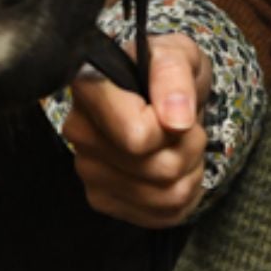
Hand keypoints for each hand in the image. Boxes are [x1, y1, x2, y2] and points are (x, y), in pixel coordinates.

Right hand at [60, 33, 212, 226]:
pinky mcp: (101, 199)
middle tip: (185, 126)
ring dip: (190, 171)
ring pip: (166, 196)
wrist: (161, 97)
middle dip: (190, 147)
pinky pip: (163, 216)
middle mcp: (79, 132)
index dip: (173, 127)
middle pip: (159, 169)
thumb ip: (175, 76)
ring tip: (180, 145)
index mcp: (90, 89)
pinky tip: (174, 169)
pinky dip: (184, 195)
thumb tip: (176, 119)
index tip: (175, 109)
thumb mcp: (178, 54)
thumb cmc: (165, 73)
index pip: (139, 136)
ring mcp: (87, 170)